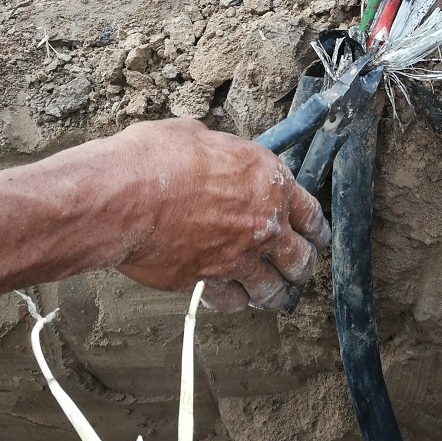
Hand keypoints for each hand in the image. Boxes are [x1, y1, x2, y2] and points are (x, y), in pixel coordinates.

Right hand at [113, 120, 328, 312]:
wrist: (125, 197)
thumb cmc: (157, 158)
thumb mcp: (198, 138)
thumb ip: (220, 155)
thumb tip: (213, 154)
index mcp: (269, 182)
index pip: (311, 214)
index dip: (316, 229)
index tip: (316, 237)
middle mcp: (263, 224)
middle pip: (300, 259)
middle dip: (301, 267)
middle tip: (296, 270)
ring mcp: (238, 258)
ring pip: (272, 291)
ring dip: (273, 294)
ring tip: (271, 295)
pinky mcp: (207, 281)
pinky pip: (231, 302)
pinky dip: (233, 302)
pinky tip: (230, 298)